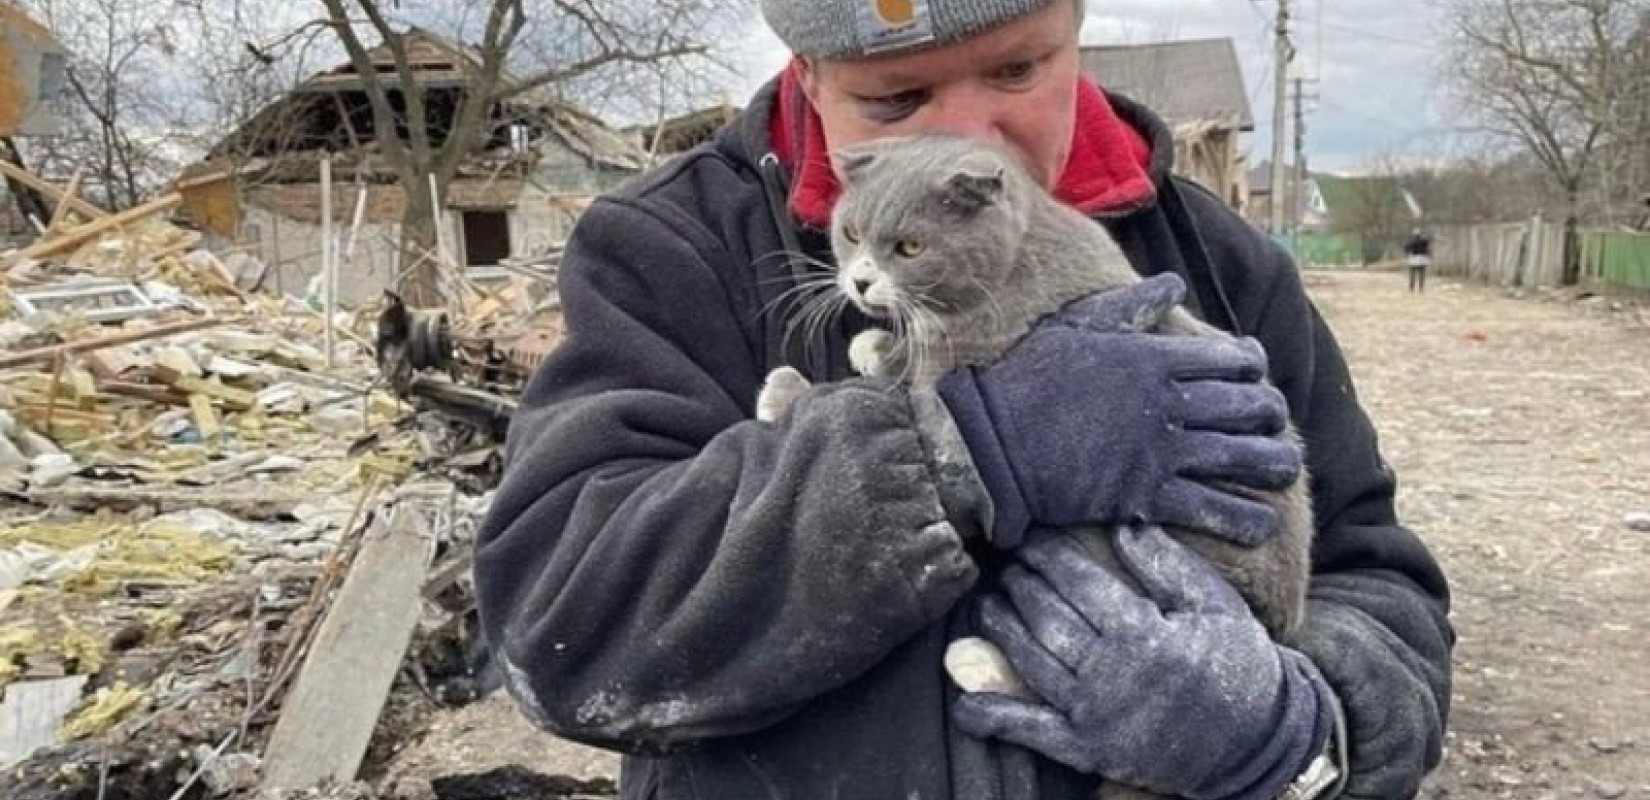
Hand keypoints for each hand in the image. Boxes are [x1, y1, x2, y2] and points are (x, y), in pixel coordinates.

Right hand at [936, 273, 1300, 547]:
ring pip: (1244, 457)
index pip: (1232, 359)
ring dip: (1274, 465)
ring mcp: (1160, 450)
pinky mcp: (1147, 495)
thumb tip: (1174, 282)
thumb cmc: (1027, 380)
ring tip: (1283, 470)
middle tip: (1273, 424)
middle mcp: (1167, 402)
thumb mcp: (1077, 326)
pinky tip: (1260, 522)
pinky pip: (1214, 508)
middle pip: (1249, 407)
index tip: (1255, 375)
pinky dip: (1245, 518)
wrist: (990, 443)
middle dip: (1271, 415)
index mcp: (1153, 358)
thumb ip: (1130, 305)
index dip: (1254, 368)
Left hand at [952, 527, 1333, 799]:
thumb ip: (1166, 563)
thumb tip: (1123, 522)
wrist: (1258, 739)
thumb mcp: (1214, 603)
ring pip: (1031, 661)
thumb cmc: (1239, 661)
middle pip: (1047, 617)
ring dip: (1002, 628)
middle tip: (1004, 560)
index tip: (1028, 532)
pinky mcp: (1087, 748)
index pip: (1077, 582)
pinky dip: (994, 716)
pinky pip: (1032, 731)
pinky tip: (965, 700)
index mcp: (1143, 633)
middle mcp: (1111, 673)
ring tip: (988, 601)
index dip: (1047, 554)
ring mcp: (1095, 714)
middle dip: (1020, 583)